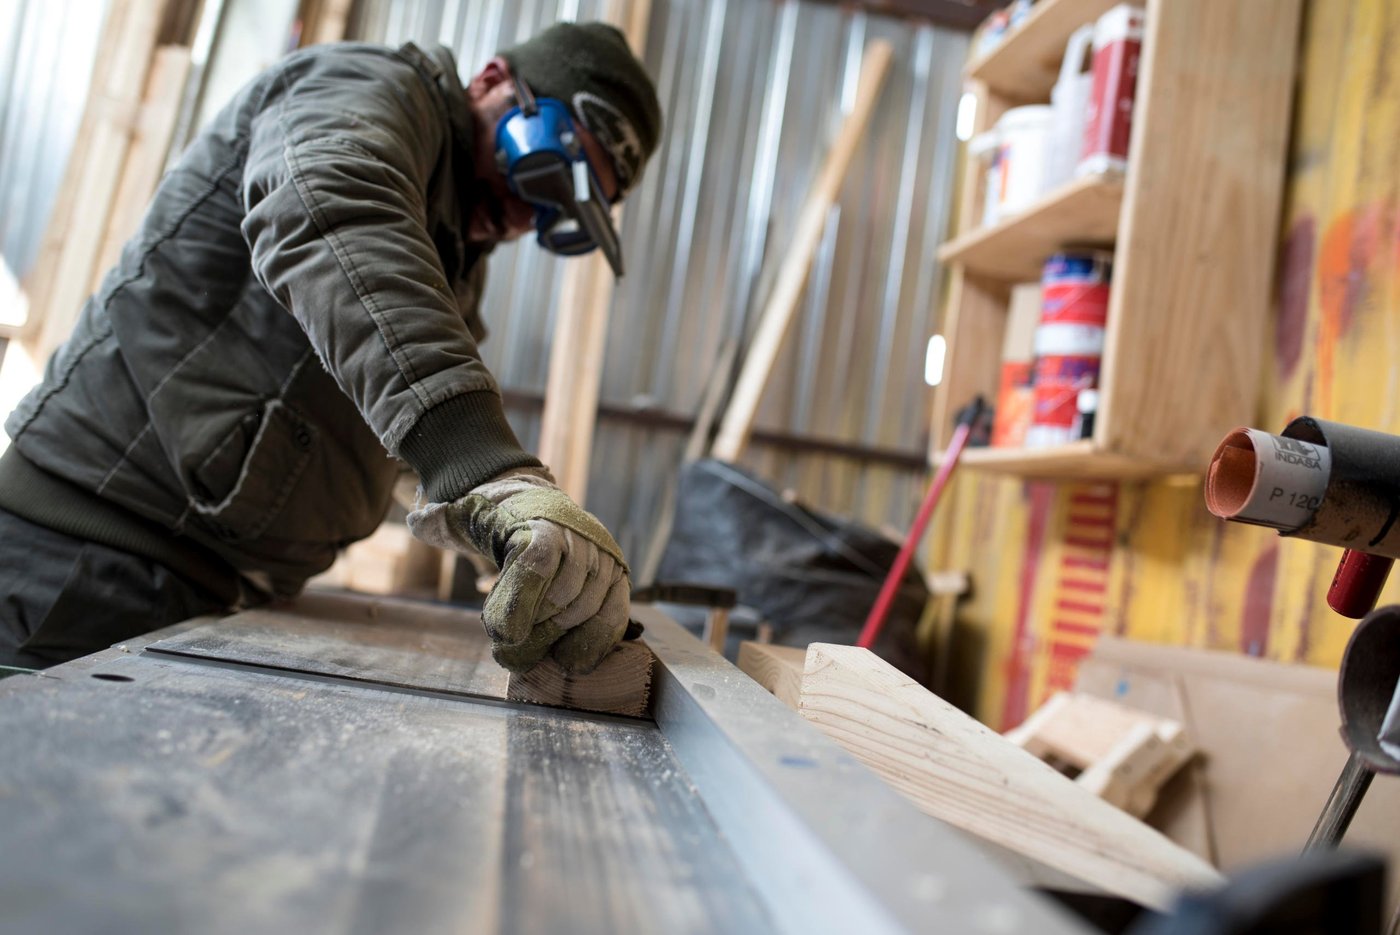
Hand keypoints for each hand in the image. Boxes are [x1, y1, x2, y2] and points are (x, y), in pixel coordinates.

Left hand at [407, 468, 629, 673]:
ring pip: (586, 610)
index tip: (499, 634)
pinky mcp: (617, 578)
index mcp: (540, 517)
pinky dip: (594, 642)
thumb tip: (420, 521)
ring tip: (528, 650)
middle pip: (561, 596)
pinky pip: (613, 616)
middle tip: (506, 652)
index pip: (536, 562)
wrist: (534, 504)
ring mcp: (602, 558)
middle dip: (532, 631)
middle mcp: (580, 536)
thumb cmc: (495, 517)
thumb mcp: (466, 514)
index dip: (519, 601)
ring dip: (555, 639)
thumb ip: (442, 522)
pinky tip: (570, 660)